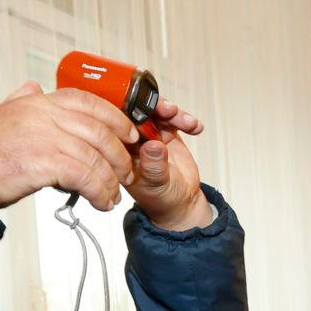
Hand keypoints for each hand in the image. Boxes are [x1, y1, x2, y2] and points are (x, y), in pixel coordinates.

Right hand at [0, 81, 139, 211]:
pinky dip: (99, 192)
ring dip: (110, 181)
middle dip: (120, 154)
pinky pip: (85, 176)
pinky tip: (100, 202)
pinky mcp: (42, 162)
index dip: (115, 118)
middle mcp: (41, 114)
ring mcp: (42, 137)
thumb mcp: (1, 115)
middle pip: (100, 130)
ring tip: (111, 196)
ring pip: (96, 157)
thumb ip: (21, 101)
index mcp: (35, 102)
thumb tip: (33, 86)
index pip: (87, 100)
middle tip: (126, 173)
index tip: (128, 134)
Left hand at [124, 95, 211, 231]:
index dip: (129, 111)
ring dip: (171, 111)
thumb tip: (153, 146)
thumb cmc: (160, 199)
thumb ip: (154, 166)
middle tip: (168, 111)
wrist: (179, 203)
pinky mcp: (166, 133)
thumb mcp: (156, 186)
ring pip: (155, 111)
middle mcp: (132, 140)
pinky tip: (193, 127)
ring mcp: (149, 135)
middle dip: (153, 106)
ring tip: (184, 121)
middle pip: (136, 110)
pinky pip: (173, 118)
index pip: (116, 123)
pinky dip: (185, 119)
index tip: (142, 110)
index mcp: (119, 150)